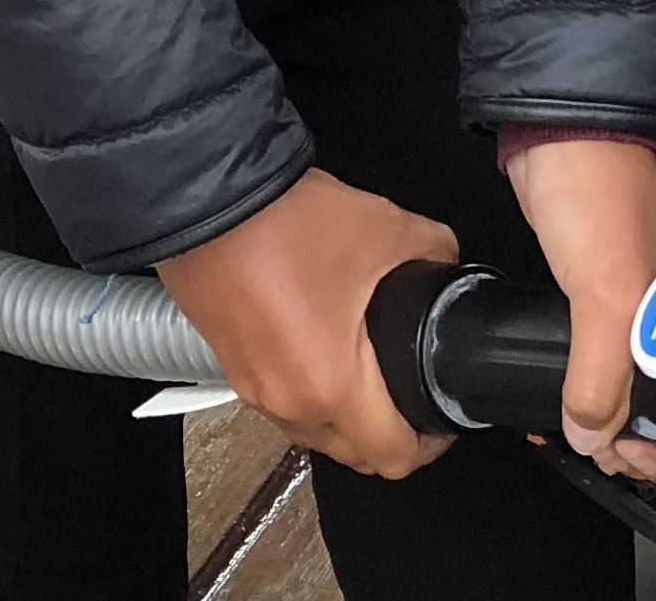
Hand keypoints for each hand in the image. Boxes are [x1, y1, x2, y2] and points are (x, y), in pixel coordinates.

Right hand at [157, 170, 459, 477]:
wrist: (210, 199)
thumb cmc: (283, 222)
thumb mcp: (385, 228)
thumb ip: (432, 250)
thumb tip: (445, 259)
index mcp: (331, 384)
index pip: (392, 457)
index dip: (430, 446)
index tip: (441, 421)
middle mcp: (288, 400)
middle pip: (352, 456)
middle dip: (389, 437)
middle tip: (411, 400)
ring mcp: (254, 387)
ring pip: (313, 433)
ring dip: (344, 419)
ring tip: (369, 378)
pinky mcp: (231, 365)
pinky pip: (281, 403)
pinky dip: (308, 392)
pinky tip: (323, 350)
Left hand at [506, 138, 655, 486]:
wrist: (555, 137)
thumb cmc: (600, 197)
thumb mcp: (607, 293)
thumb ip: (602, 374)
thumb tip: (592, 437)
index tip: (651, 462)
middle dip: (655, 438)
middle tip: (616, 458)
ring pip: (651, 380)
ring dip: (626, 420)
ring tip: (595, 443)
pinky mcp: (616, 291)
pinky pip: (620, 357)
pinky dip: (605, 390)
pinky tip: (583, 410)